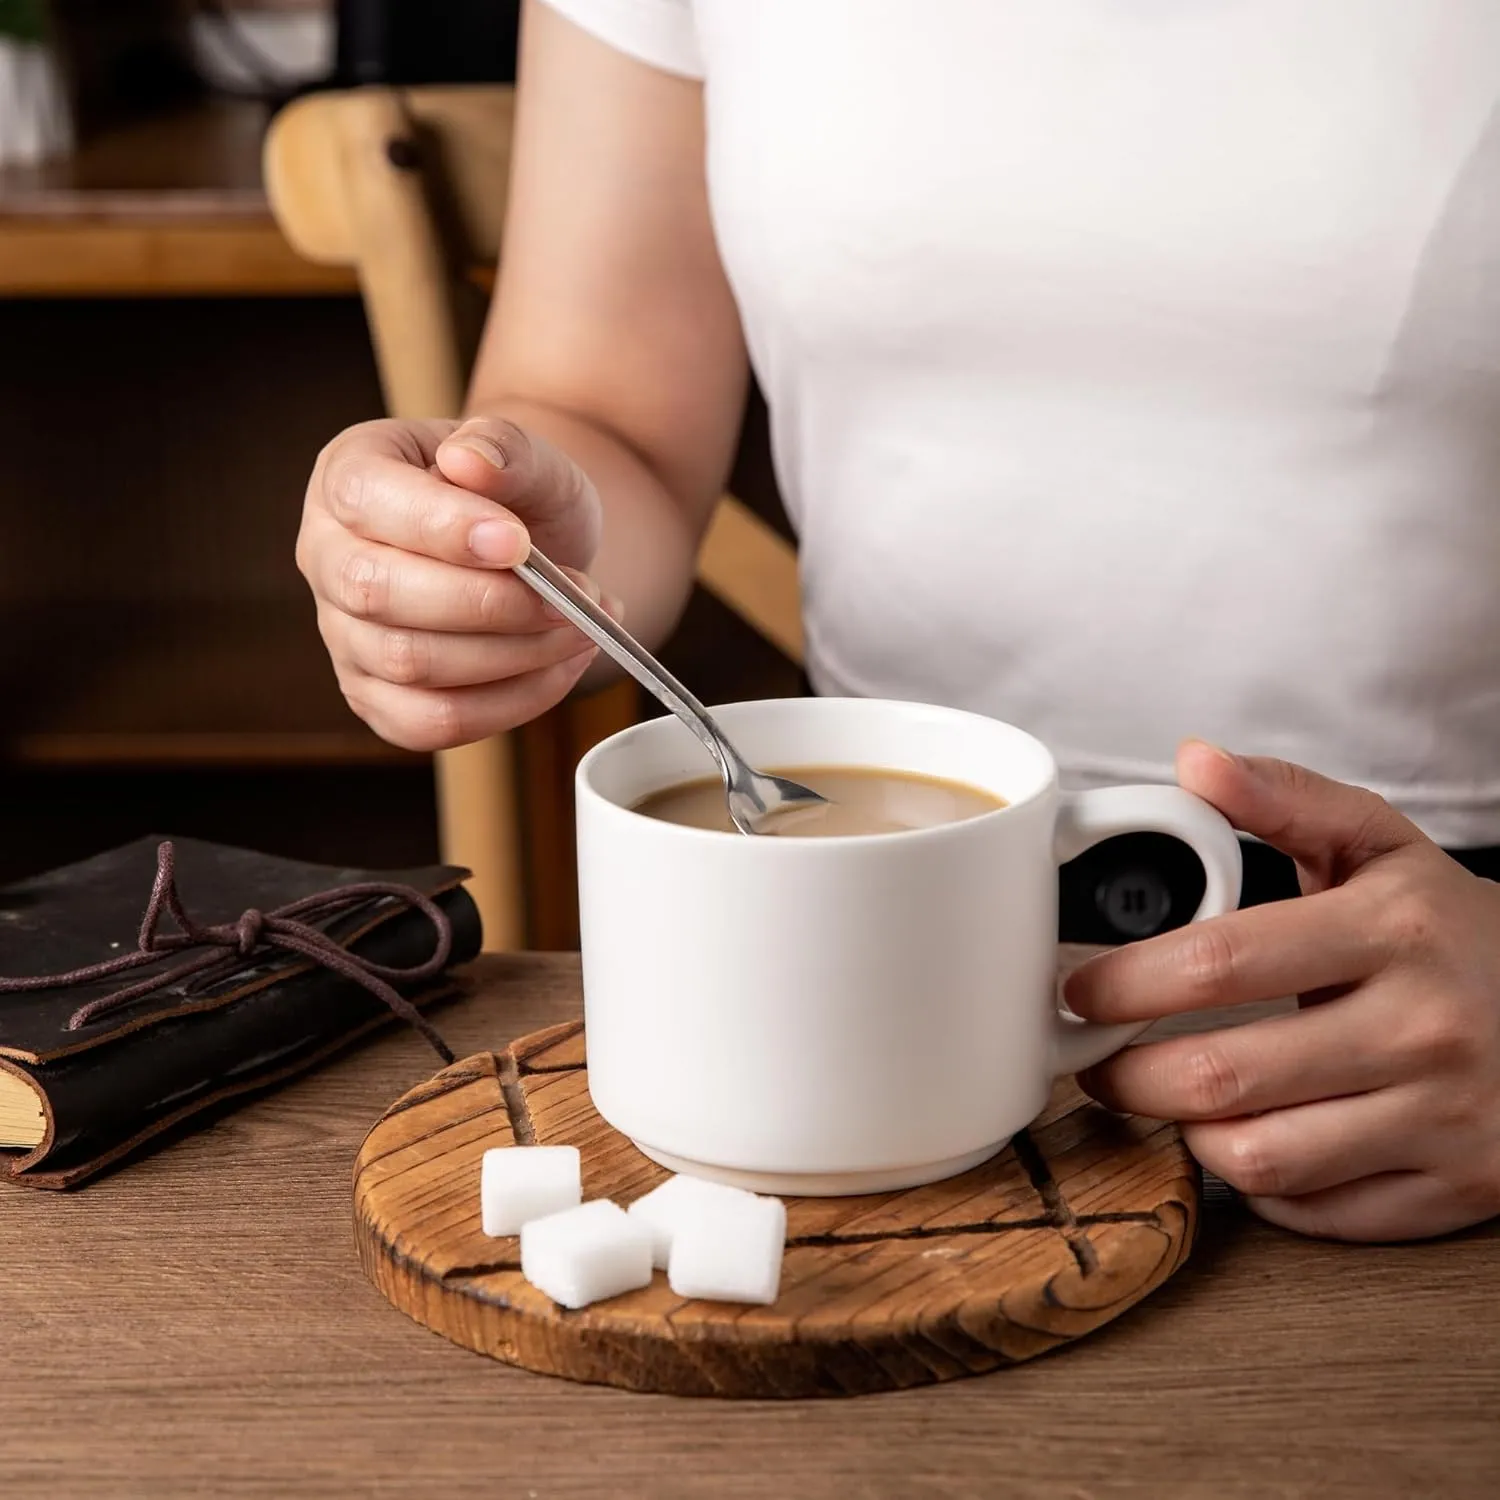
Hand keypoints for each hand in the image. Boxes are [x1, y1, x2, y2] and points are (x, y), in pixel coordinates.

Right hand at [297, 417, 613, 749]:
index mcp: (347, 477)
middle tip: (574, 596)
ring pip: (410, 665)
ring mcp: (344, 635)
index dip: (440, 526)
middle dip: (490, 603)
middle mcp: (327, 557)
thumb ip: (503, 447)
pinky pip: (432, 722)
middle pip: (377, 593)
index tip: (519, 542)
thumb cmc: (518, 497)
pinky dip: (511, 702)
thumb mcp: (527, 456)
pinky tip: (561, 666)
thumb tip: (470, 461)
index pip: (366, 500)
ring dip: (515, 654)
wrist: (534, 553)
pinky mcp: (378, 698)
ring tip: (583, 626)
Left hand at [1067, 741, 1499, 1241]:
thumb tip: (1195, 762)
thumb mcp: (1380, 846)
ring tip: (1169, 1098)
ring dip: (1186, 1132)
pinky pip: (1318, 1212)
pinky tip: (1245, 1138)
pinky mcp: (1457, 1187)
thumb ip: (1284, 799)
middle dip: (1127, 1074)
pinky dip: (1259, 1185)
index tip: (1080, 991)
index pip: (1220, 962)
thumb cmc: (1451, 929)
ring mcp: (1444, 1117)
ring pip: (1261, 1157)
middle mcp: (1423, 1027)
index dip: (1126, 983)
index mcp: (1393, 930)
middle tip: (1097, 1060)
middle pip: (1222, 1074)